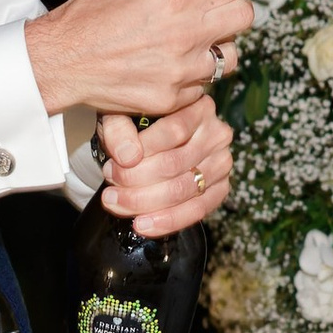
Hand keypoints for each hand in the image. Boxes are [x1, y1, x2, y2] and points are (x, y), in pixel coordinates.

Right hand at [25, 0, 252, 121]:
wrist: (61, 61)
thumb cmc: (90, 14)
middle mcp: (186, 35)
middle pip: (243, 19)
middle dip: (228, 11)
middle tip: (207, 13)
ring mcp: (182, 71)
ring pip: (230, 57)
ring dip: (216, 47)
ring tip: (189, 42)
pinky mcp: (173, 98)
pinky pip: (204, 85)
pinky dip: (194, 76)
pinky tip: (170, 65)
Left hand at [100, 100, 233, 231]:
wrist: (155, 140)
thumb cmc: (138, 125)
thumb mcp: (122, 115)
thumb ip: (119, 129)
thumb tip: (127, 157)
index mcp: (199, 107)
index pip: (173, 132)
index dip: (140, 154)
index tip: (110, 168)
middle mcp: (217, 134)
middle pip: (175, 164)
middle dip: (135, 183)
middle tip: (110, 192)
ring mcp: (222, 163)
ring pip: (183, 190)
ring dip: (145, 203)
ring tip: (118, 204)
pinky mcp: (221, 188)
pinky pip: (198, 210)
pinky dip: (168, 221)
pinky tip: (144, 224)